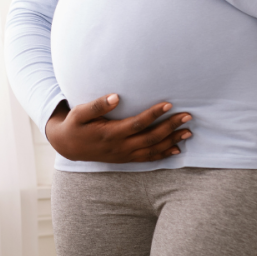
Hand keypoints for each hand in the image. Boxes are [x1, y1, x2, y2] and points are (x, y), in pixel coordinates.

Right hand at [44, 94, 192, 162]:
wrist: (68, 146)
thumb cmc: (75, 125)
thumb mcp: (79, 113)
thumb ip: (97, 105)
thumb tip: (116, 97)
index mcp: (110, 133)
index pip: (137, 124)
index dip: (154, 115)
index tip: (169, 104)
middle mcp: (120, 146)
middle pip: (150, 138)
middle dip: (170, 127)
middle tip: (187, 116)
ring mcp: (123, 154)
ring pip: (152, 150)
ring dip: (171, 141)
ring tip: (188, 132)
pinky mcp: (125, 158)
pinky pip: (147, 159)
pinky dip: (163, 155)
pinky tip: (176, 150)